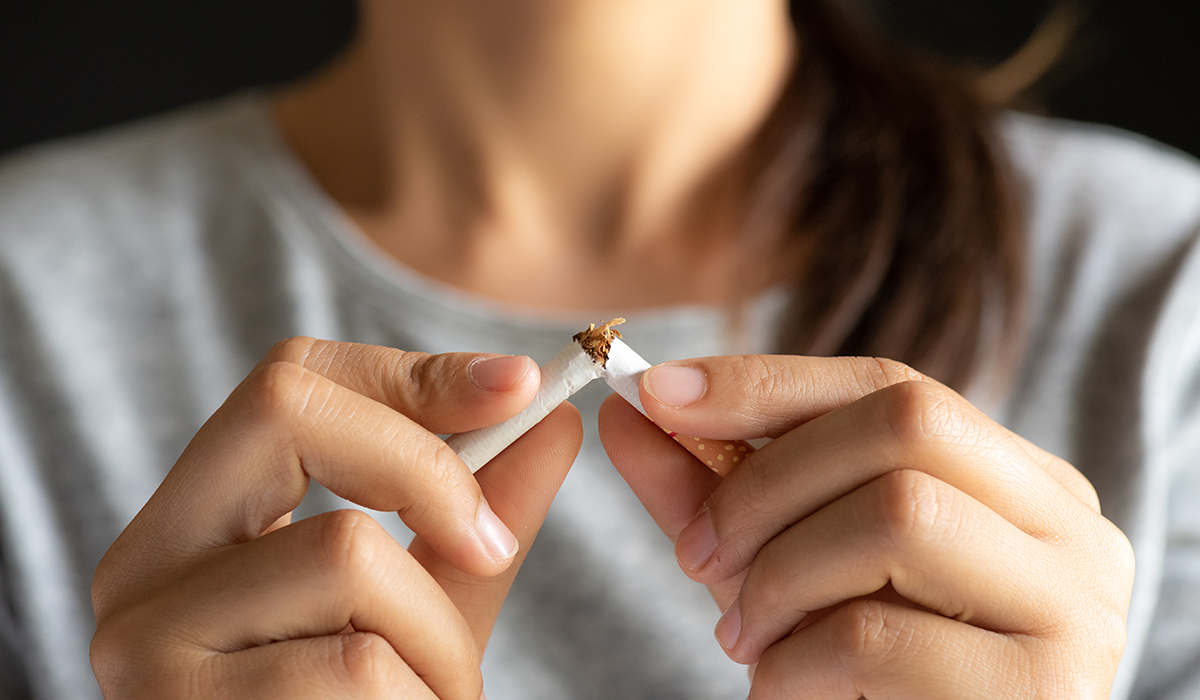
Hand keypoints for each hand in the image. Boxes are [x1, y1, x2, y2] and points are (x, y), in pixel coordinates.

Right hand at [91, 338, 581, 698]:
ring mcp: (148, 648)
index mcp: (195, 523)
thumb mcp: (421, 604)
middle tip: (491, 549)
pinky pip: (359, 669)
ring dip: (437, 642)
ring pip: (351, 558)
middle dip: (428, 473)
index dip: (414, 373)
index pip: (290, 382)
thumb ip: (476, 514)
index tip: (522, 388)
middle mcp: (142, 570)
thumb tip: (552, 419)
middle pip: (292, 416)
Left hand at [599, 356, 1133, 698]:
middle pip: (906, 424)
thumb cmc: (860, 676)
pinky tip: (783, 690)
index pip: (893, 384)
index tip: (658, 392)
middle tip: (698, 554)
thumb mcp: (787, 564)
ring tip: (746, 638)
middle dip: (768, 480)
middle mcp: (1070, 528)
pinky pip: (880, 635)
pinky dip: (796, 661)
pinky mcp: (1047, 690)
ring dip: (780, 576)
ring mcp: (1076, 606)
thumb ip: (717, 490)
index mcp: (1021, 481)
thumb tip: (625, 412)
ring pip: (900, 515)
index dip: (767, 382)